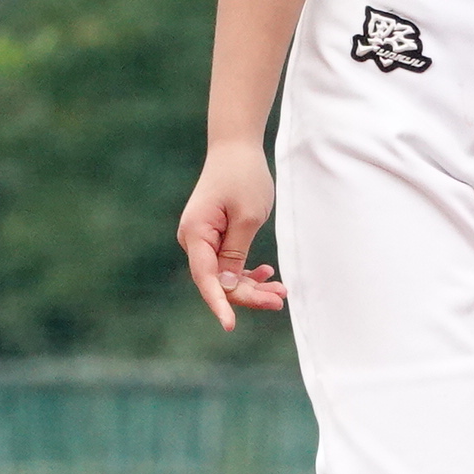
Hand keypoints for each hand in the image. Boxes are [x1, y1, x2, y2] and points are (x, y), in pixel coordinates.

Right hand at [175, 139, 284, 330]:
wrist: (236, 147)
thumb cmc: (243, 176)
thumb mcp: (247, 217)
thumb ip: (236, 254)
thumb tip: (226, 287)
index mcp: (196, 234)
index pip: (206, 278)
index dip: (219, 304)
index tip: (230, 326)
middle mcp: (192, 239)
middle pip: (218, 280)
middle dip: (248, 294)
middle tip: (280, 299)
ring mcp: (201, 238)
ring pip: (225, 274)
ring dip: (251, 285)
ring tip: (281, 290)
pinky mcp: (212, 236)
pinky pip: (227, 262)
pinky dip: (246, 270)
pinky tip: (266, 272)